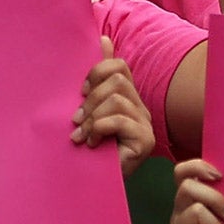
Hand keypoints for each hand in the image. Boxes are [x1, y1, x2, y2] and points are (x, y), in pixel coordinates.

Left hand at [73, 36, 153, 176]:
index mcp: (127, 96)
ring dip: (93, 116)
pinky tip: (92, 144)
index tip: (81, 93)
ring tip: (83, 135)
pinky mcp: (145, 140)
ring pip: (117, 98)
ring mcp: (146, 123)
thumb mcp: (88, 109)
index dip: (96, 72)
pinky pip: (120, 119)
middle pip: (117, 79)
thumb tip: (101, 37)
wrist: (94, 185)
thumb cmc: (89, 147)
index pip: (118, 66)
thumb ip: (95, 78)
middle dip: (91, 98)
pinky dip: (99, 128)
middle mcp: (140, 106)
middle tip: (77, 120)